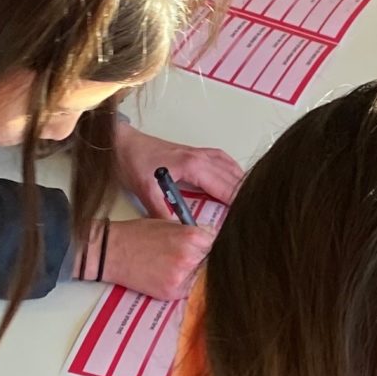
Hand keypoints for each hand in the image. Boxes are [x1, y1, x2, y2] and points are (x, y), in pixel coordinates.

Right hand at [82, 214, 216, 300]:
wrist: (112, 251)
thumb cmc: (139, 234)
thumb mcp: (170, 224)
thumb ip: (194, 233)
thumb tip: (213, 240)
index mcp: (192, 236)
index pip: (218, 243)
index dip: (211, 245)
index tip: (206, 247)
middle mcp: (190, 257)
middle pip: (212, 261)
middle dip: (204, 259)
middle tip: (189, 258)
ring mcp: (182, 277)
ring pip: (202, 277)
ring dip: (195, 273)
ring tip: (176, 266)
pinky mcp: (172, 292)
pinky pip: (188, 289)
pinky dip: (184, 284)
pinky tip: (169, 275)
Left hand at [112, 118, 243, 212]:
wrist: (123, 143)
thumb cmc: (134, 162)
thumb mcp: (146, 192)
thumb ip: (162, 213)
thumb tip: (178, 232)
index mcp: (193, 166)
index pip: (226, 187)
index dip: (239, 203)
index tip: (248, 218)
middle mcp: (201, 157)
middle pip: (233, 178)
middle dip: (245, 196)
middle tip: (254, 215)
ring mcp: (199, 153)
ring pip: (231, 168)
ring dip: (241, 184)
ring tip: (249, 202)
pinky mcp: (195, 152)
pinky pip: (223, 160)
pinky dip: (233, 172)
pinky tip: (235, 180)